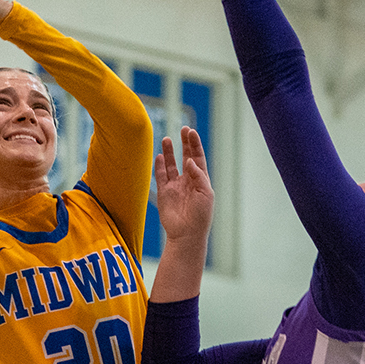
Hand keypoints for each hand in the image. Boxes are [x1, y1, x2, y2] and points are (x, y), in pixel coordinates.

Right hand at [154, 126, 212, 244]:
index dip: (194, 145)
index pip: (197, 158)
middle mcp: (188, 181)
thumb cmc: (201, 216)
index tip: (191, 132)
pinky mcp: (164, 193)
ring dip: (169, 152)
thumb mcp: (206, 193)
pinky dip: (159, 165)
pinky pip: (160, 176)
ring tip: (167, 139)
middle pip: (186, 157)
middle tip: (183, 129)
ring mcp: (175, 186)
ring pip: (171, 164)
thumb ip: (198, 176)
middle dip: (184, 143)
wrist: (187, 234)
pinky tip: (158, 156)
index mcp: (200, 180)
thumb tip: (189, 161)